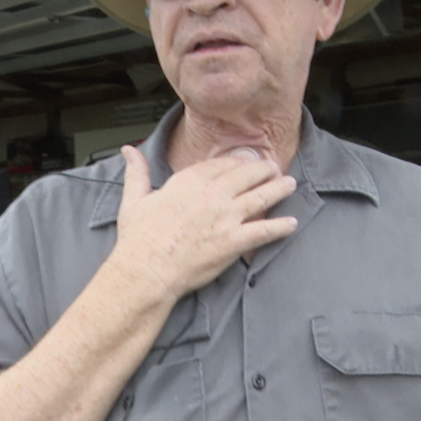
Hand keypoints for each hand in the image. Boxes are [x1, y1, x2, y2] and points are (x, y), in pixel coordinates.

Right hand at [109, 146, 297, 300]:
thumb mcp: (134, 198)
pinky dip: (280, 226)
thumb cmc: (139, 239)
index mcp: (189, 181)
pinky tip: (291, 223)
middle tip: (275, 168)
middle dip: (264, 169)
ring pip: (261, 196)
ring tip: (289, 184)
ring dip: (279, 189)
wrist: (146, 270)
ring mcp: (226, 217)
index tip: (246, 161)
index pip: (222, 164)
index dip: (238, 162)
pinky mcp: (234, 241)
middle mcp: (212, 194)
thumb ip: (137, 172)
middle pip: (247, 175)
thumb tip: (129, 150)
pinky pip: (264, 230)